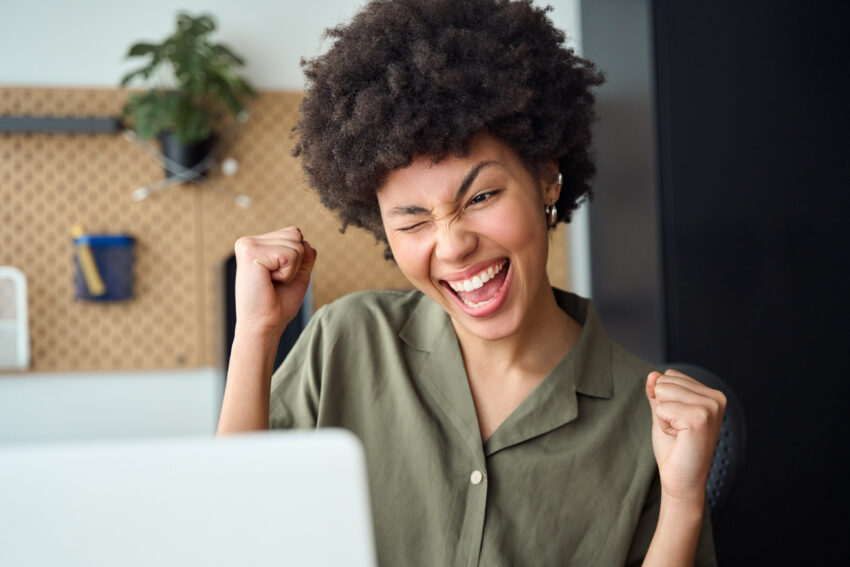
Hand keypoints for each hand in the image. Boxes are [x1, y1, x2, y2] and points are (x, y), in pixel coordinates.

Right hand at [233, 227, 316, 337]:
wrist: (264, 325)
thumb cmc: (278, 304)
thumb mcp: (297, 274)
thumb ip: (305, 255)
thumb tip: (307, 242)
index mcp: (256, 243)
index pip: (294, 233)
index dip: (297, 259)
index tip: (278, 277)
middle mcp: (249, 241)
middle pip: (296, 235)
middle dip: (296, 262)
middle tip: (275, 281)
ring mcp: (248, 245)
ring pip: (296, 244)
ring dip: (291, 269)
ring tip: (272, 282)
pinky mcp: (251, 253)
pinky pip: (291, 255)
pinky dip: (288, 273)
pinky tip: (269, 282)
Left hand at [645, 369, 725, 504]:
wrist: (681, 480)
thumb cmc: (674, 448)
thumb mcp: (663, 413)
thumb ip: (657, 393)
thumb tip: (652, 374)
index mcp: (711, 394)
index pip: (670, 375)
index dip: (664, 400)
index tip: (678, 422)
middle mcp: (716, 398)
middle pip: (665, 380)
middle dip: (662, 407)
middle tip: (678, 430)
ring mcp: (711, 407)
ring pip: (662, 390)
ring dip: (663, 416)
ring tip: (679, 433)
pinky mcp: (700, 418)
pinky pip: (662, 408)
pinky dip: (663, 424)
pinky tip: (679, 438)